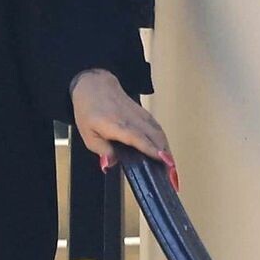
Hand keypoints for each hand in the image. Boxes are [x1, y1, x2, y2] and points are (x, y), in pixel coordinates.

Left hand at [70, 68, 179, 192]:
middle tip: (172, 174)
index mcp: (116, 125)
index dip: (151, 149)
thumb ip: (101, 150)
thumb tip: (111, 164)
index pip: (137, 138)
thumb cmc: (89, 111)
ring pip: (158, 131)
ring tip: (172, 166)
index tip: (163, 160)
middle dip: (165, 154)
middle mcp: (131, 119)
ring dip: (167, 148)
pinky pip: (156, 127)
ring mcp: (139, 115)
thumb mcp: (87, 134)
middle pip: (153, 136)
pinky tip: (166, 151)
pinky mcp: (143, 113)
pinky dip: (163, 140)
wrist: (95, 85)